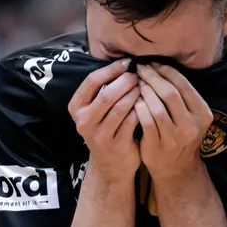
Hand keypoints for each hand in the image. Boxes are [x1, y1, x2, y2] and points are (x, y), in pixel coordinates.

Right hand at [69, 59, 141, 180]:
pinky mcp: (116, 144)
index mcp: (76, 108)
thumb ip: (103, 89)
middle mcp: (84, 122)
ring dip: (136, 94)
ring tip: (146, 86)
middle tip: (140, 75)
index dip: (111, 69)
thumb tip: (124, 61)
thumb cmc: (107, 129)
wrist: (111, 165)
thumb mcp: (96, 111)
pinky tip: (150, 103)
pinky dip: (143, 109)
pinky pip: (133, 121)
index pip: (92, 81)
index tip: (128, 63)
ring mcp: (99, 135)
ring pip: (121, 107)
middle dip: (126, 81)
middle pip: (107, 94)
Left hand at [134, 64, 212, 180]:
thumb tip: (159, 64)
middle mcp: (192, 125)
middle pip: (170, 93)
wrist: (176, 169)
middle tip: (140, 68)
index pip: (183, 84)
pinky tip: (133, 101)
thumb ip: (180, 95)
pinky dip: (138, 108)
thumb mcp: (190, 116)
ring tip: (135, 82)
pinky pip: (145, 121)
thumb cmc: (180, 134)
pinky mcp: (158, 146)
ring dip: (144, 91)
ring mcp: (175, 137)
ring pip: (157, 107)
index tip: (152, 63)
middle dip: (152, 77)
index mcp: (202, 113)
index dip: (165, 70)